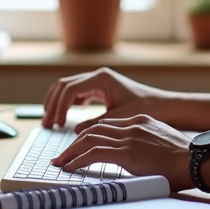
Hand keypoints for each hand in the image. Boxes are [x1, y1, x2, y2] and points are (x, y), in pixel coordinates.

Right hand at [42, 67, 170, 128]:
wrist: (162, 106)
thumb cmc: (144, 109)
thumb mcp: (117, 119)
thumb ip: (94, 124)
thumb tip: (75, 131)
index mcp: (101, 79)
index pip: (70, 89)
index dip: (59, 106)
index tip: (55, 123)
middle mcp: (97, 76)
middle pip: (64, 85)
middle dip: (53, 103)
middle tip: (47, 123)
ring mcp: (97, 81)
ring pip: (68, 88)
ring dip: (57, 103)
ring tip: (50, 121)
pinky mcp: (99, 89)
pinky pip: (77, 93)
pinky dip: (67, 104)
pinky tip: (63, 118)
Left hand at [50, 114, 192, 190]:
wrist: (197, 160)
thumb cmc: (187, 159)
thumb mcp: (164, 144)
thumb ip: (149, 146)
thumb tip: (143, 159)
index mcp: (141, 121)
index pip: (108, 125)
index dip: (91, 135)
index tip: (80, 146)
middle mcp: (132, 125)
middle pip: (95, 130)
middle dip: (75, 143)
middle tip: (63, 156)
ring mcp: (129, 138)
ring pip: (89, 140)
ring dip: (71, 152)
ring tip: (60, 163)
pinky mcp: (127, 153)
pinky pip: (94, 154)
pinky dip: (78, 160)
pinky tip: (70, 167)